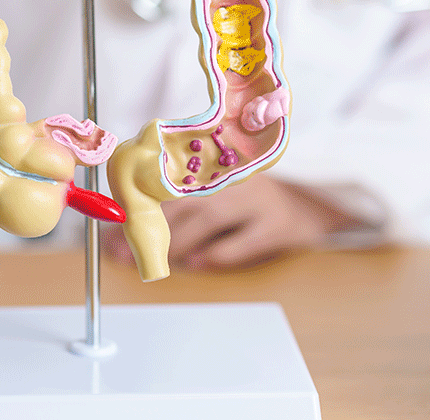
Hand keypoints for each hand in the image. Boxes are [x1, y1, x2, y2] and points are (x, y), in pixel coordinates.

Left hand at [103, 174, 356, 270]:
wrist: (314, 208)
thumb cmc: (255, 204)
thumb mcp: (222, 193)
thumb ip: (184, 203)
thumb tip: (133, 226)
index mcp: (218, 167)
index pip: (171, 181)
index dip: (139, 203)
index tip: (115, 225)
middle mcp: (235, 178)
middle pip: (185, 198)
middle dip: (150, 227)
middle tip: (124, 252)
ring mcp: (258, 199)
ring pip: (209, 217)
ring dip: (177, 240)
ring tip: (155, 259)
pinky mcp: (277, 223)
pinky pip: (243, 240)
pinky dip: (218, 252)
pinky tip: (199, 262)